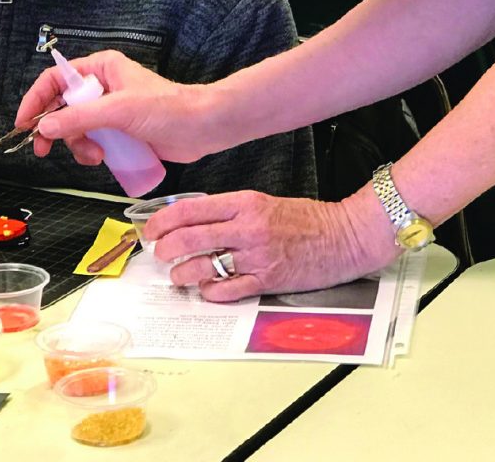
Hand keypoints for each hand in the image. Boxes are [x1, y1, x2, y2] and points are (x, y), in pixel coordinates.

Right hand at [16, 50, 229, 163]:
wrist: (204, 128)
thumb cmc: (169, 109)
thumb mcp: (119, 111)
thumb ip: (80, 118)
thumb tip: (46, 127)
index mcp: (101, 69)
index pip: (55, 79)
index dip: (36, 99)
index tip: (25, 123)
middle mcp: (103, 87)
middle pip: (62, 106)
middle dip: (55, 129)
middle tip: (44, 150)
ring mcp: (110, 110)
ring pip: (75, 128)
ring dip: (78, 145)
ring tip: (95, 155)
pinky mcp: (119, 131)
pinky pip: (92, 141)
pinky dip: (92, 152)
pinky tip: (104, 158)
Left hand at [146, 187, 397, 301]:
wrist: (344, 237)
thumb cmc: (305, 219)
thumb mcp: (262, 201)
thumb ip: (229, 211)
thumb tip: (193, 221)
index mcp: (243, 203)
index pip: (190, 209)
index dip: (163, 220)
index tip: (151, 228)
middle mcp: (247, 228)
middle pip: (190, 238)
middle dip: (166, 248)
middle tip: (158, 253)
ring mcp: (257, 256)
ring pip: (204, 266)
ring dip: (183, 273)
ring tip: (177, 276)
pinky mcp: (268, 281)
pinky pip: (229, 289)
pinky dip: (211, 292)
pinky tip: (205, 290)